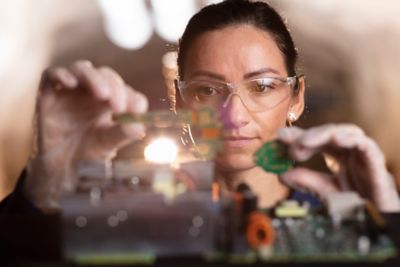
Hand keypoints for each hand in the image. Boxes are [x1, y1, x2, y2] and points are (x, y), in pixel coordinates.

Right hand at [26, 60, 147, 209]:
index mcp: (112, 102)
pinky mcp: (49, 94)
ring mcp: (71, 91)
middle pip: (106, 75)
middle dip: (115, 87)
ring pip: (82, 69)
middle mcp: (92, 92)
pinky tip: (70, 83)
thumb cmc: (89, 153)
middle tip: (118, 106)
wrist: (62, 168)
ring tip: (102, 94)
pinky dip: (61, 74)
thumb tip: (138, 125)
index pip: (126, 90)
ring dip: (93, 78)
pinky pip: (51, 75)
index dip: (132, 97)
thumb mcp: (109, 144)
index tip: (137, 110)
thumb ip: (124, 133)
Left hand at [278, 124, 399, 211]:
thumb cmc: (356, 206)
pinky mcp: (376, 165)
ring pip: (348, 132)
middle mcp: (352, 153)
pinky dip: (350, 139)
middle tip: (287, 143)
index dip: (298, 137)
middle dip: (307, 135)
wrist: (378, 224)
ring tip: (304, 141)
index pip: (318, 140)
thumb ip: (306, 181)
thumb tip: (280, 173)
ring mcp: (365, 157)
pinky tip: (335, 139)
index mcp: (340, 157)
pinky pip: (367, 145)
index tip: (279, 137)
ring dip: (324, 134)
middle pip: (329, 133)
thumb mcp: (325, 192)